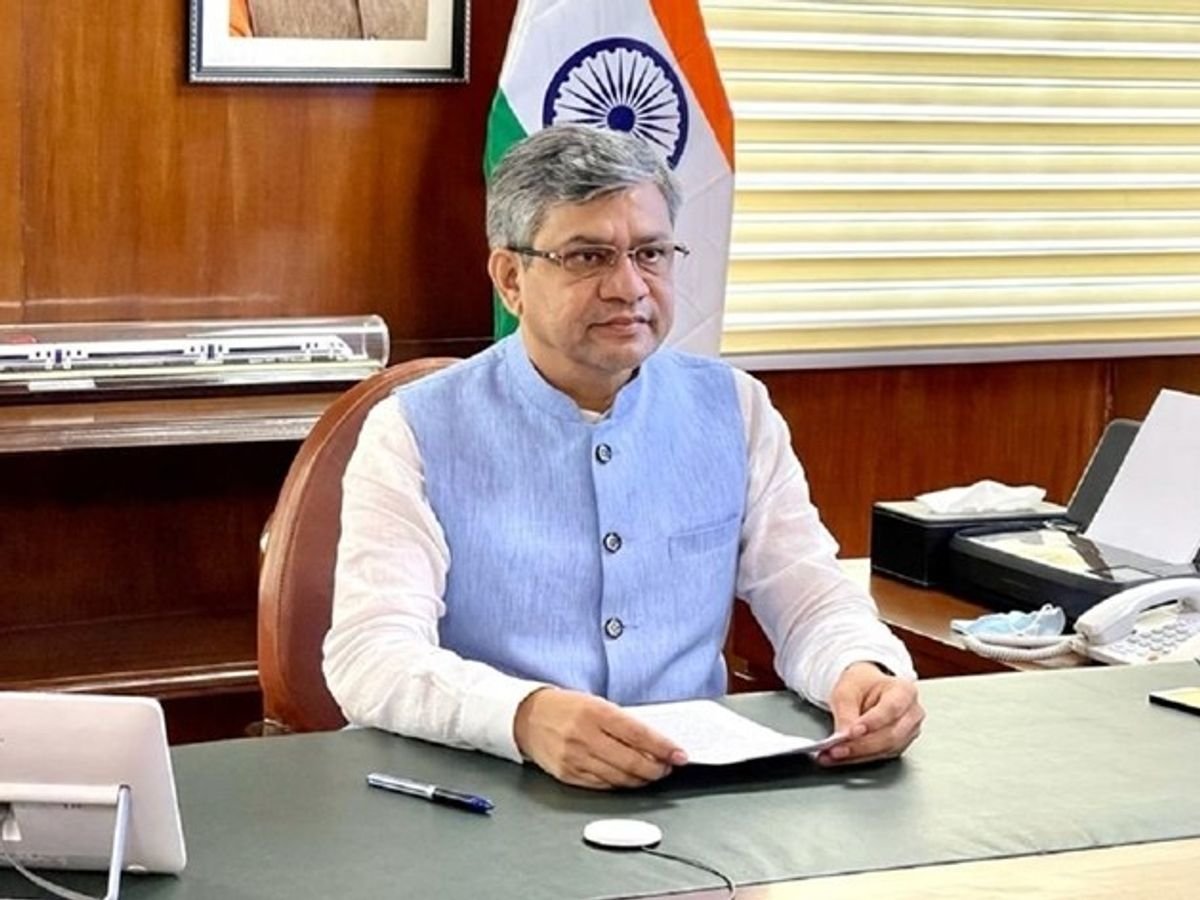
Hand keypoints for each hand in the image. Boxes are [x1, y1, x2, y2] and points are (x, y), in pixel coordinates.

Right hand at [513, 687, 687, 789]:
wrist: (526, 717)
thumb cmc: (566, 708)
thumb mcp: (596, 703)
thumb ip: (623, 723)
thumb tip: (654, 744)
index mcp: (595, 712)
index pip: (638, 734)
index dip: (663, 747)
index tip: (680, 755)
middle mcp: (584, 736)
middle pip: (631, 761)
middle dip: (656, 768)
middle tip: (668, 767)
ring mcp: (575, 758)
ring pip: (619, 778)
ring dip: (641, 779)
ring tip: (652, 773)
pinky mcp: (567, 774)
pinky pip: (602, 785)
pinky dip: (620, 784)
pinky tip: (628, 779)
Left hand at [816, 662, 923, 766]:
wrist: (865, 689)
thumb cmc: (861, 685)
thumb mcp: (847, 690)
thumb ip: (845, 712)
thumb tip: (843, 736)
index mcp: (904, 691)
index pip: (891, 709)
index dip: (872, 722)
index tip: (852, 732)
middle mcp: (912, 713)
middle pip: (890, 735)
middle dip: (861, 745)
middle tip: (836, 749)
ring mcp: (908, 732)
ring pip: (885, 749)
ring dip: (858, 755)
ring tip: (834, 754)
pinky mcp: (898, 746)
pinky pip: (880, 756)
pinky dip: (860, 758)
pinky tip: (843, 757)